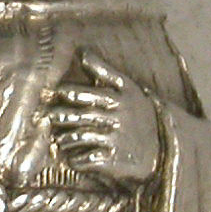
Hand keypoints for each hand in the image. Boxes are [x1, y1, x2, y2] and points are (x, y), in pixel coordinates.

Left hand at [47, 50, 158, 182]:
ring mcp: (117, 139)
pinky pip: (90, 159)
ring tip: (58, 139)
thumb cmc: (137, 112)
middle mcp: (118, 117)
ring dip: (66, 138)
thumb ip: (104, 71)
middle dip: (62, 116)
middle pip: (83, 116)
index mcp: (119, 98)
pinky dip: (77, 159)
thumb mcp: (127, 88)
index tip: (57, 92)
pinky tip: (71, 159)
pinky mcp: (116, 159)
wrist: (163, 145)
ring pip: (83, 137)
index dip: (72, 92)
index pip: (92, 94)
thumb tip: (82, 52)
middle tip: (47, 116)